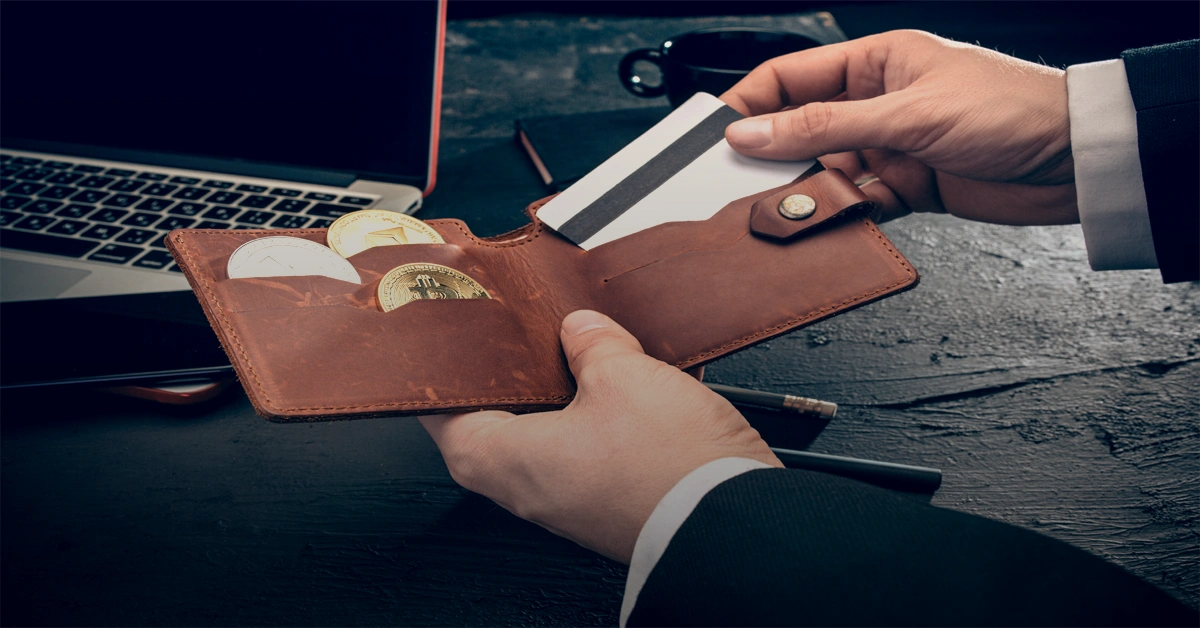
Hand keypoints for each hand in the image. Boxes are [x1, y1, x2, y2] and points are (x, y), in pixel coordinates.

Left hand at [419, 310, 780, 563]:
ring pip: (550, 443)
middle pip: (498, 432)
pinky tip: (634, 387)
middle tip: (519, 349)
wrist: (735, 521)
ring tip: (581, 358)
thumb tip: (580, 328)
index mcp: (512, 462)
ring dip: (563, 403)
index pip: (448, 423)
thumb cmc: (668, 464)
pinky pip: (593, 455)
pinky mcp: (615, 505)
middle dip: (512, 386)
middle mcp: (535, 492)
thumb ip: (592, 344)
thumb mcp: (623, 375)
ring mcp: (575, 504)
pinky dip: (603, 421)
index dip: (449, 384)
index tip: (453, 355)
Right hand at [721, 30, 1077, 225]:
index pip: (791, 77)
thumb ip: (825, 127)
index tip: (716, 133)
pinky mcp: (906, 187)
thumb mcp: (908, 113)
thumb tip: (753, 131)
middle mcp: (877, 102)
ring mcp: (890, 146)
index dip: (749, 102)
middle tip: (741, 182)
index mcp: (876, 61)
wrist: (1075, 161)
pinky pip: (856, 202)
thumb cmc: (1010, 109)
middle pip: (801, 129)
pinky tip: (829, 223)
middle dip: (773, 156)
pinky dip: (841, 215)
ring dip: (808, 191)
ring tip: (788, 208)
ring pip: (825, 171)